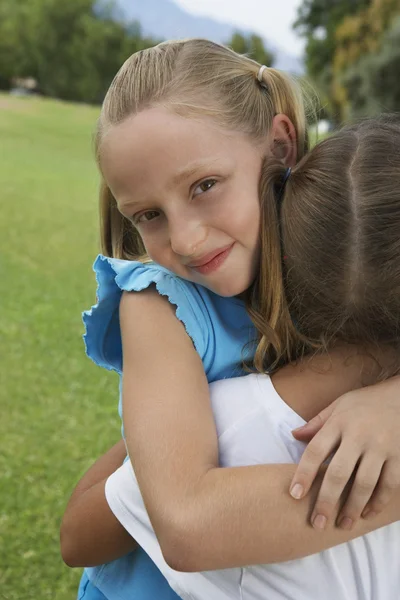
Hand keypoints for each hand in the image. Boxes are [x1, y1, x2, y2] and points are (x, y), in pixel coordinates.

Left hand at [289, 376, 399, 530]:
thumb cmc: (366, 402)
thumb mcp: (339, 404)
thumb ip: (317, 422)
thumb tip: (294, 436)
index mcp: (339, 422)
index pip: (316, 450)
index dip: (304, 474)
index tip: (295, 495)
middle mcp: (359, 435)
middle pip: (338, 473)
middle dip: (326, 500)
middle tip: (317, 523)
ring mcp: (381, 447)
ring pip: (364, 484)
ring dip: (352, 507)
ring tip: (343, 524)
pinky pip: (389, 485)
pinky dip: (378, 502)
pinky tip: (367, 513)